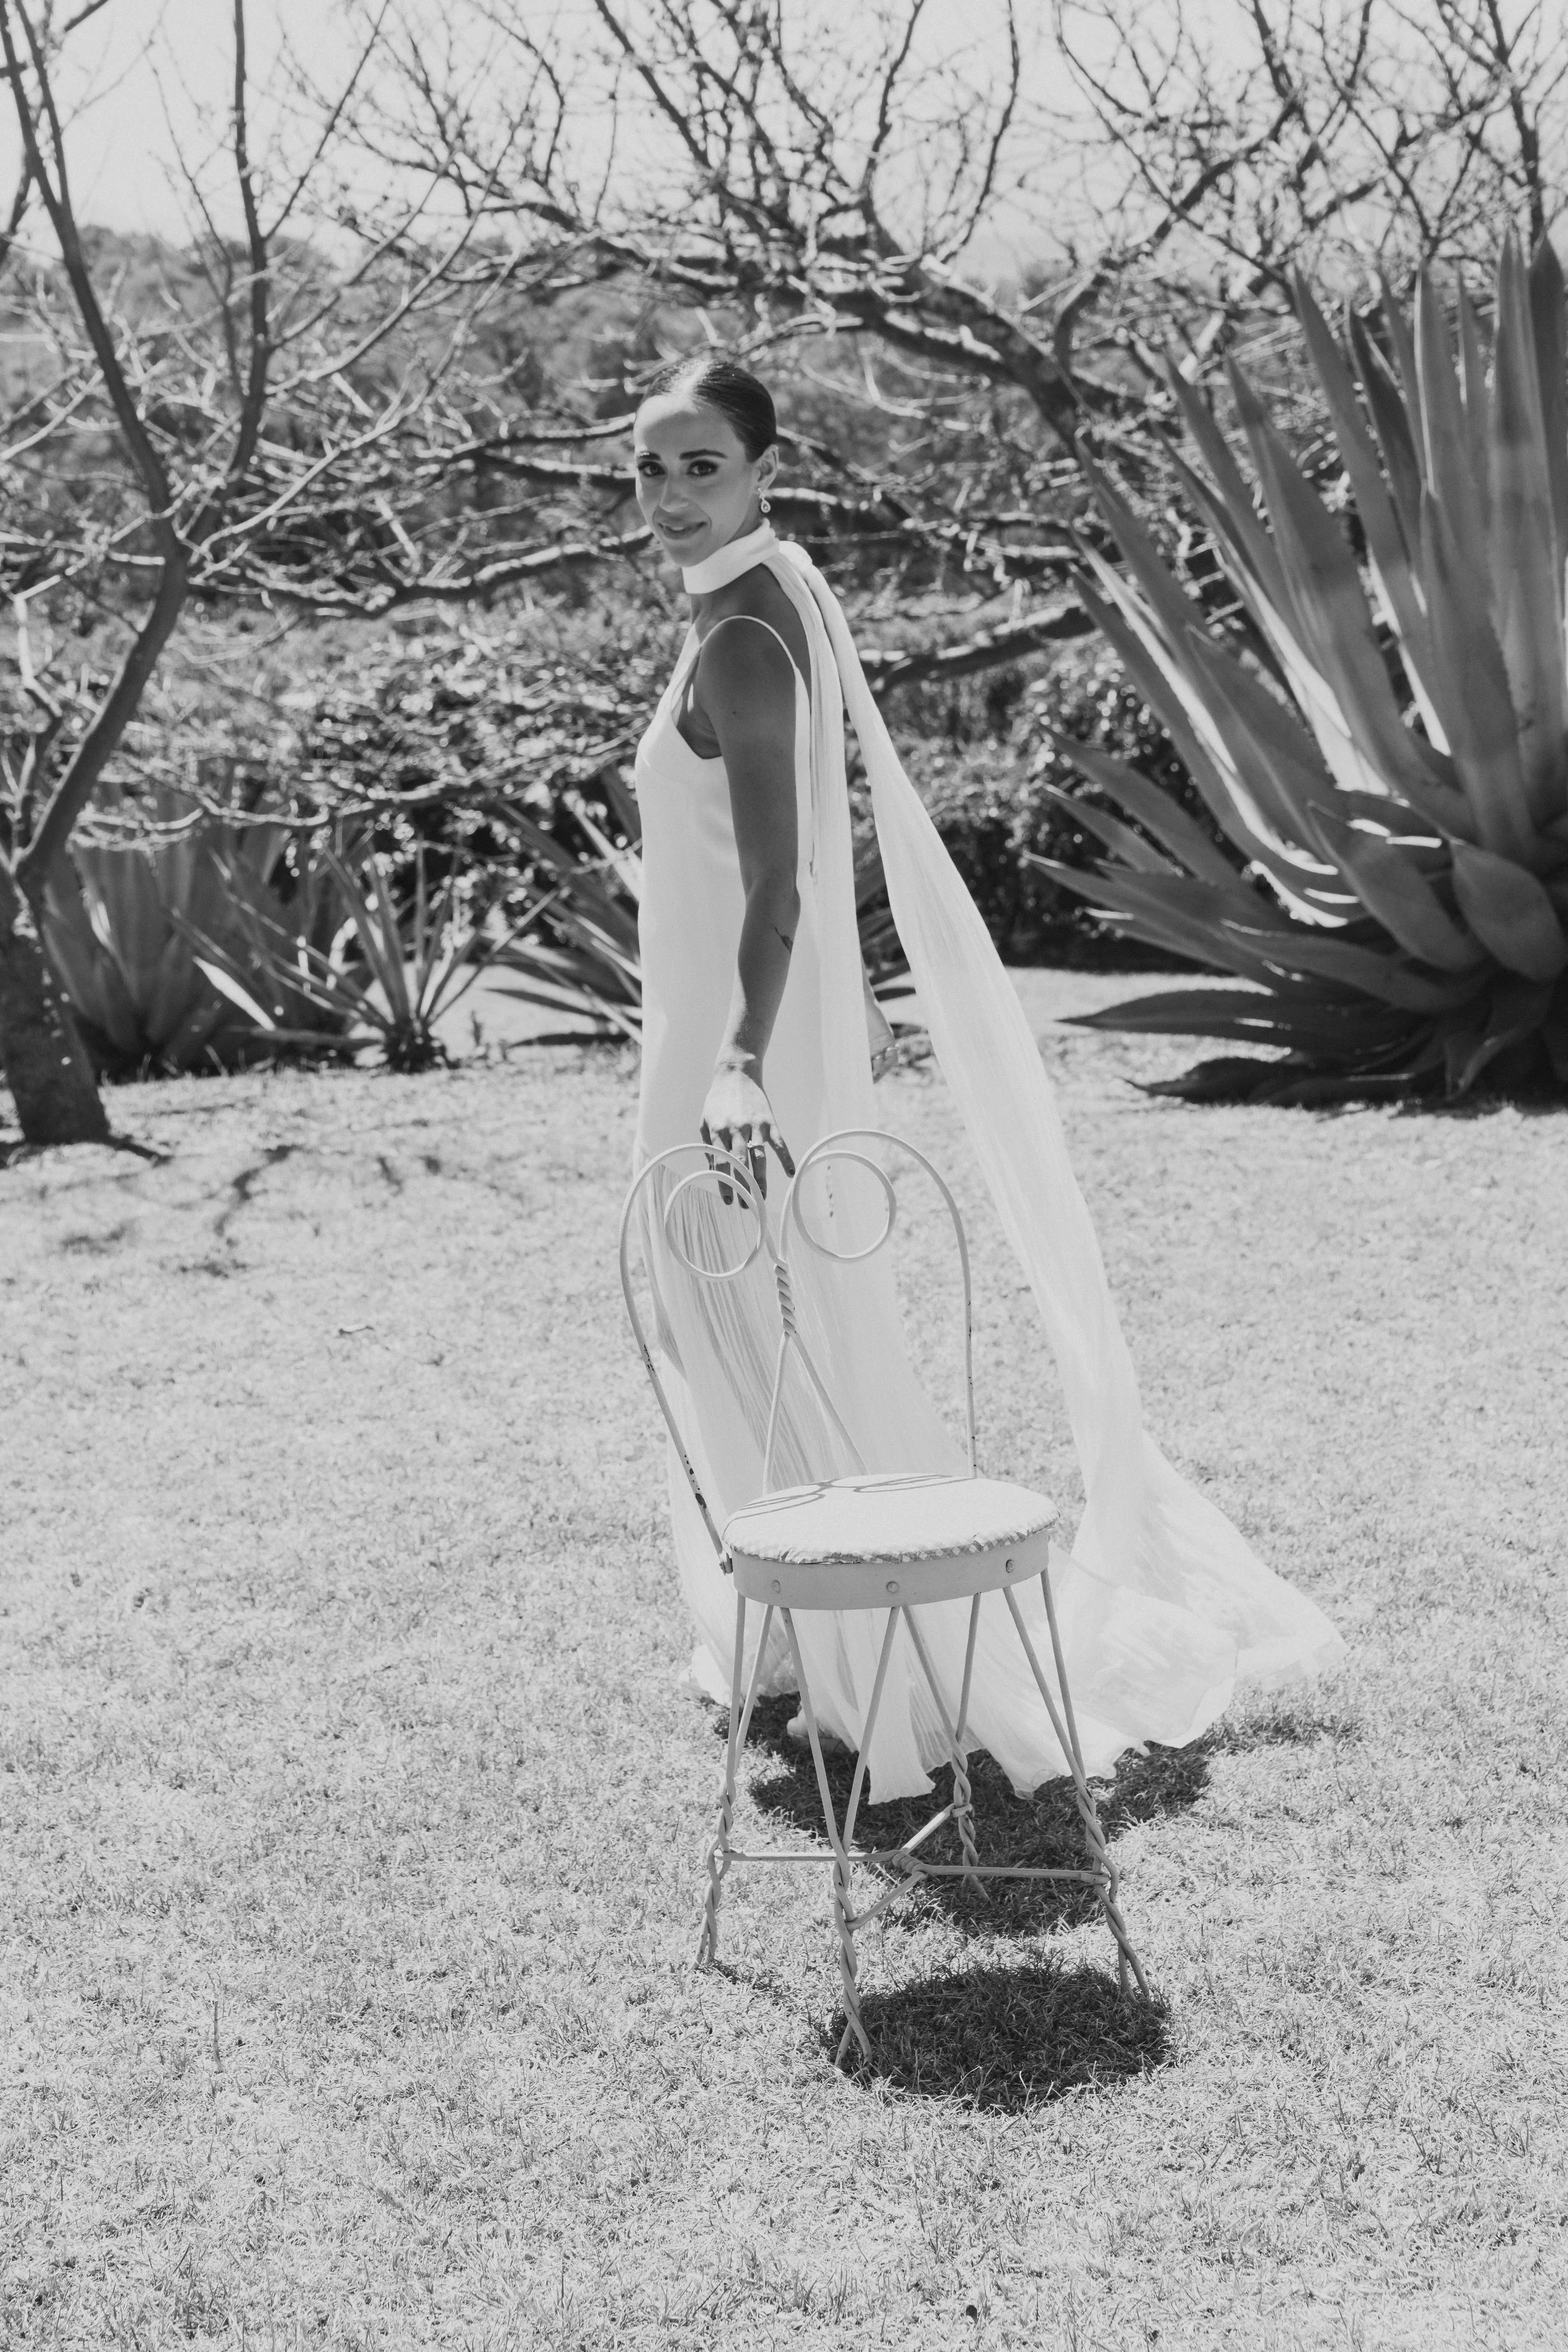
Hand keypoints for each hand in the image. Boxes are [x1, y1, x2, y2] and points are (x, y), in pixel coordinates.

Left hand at [700, 1059, 794, 1201]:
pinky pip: (779, 1144)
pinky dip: (786, 1159)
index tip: (729, 1200)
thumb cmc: (717, 1101)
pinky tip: (790, 1174)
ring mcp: (755, 1125)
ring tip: (762, 1198)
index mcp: (718, 1131)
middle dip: (743, 1187)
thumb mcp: (705, 1121)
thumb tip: (713, 1169)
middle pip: (741, 1164)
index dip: (725, 1183)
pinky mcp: (769, 1122)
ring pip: (760, 1157)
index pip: (721, 1163)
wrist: (736, 1074)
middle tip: (747, 1206)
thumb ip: (708, 1145)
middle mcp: (736, 1129)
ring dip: (761, 1180)